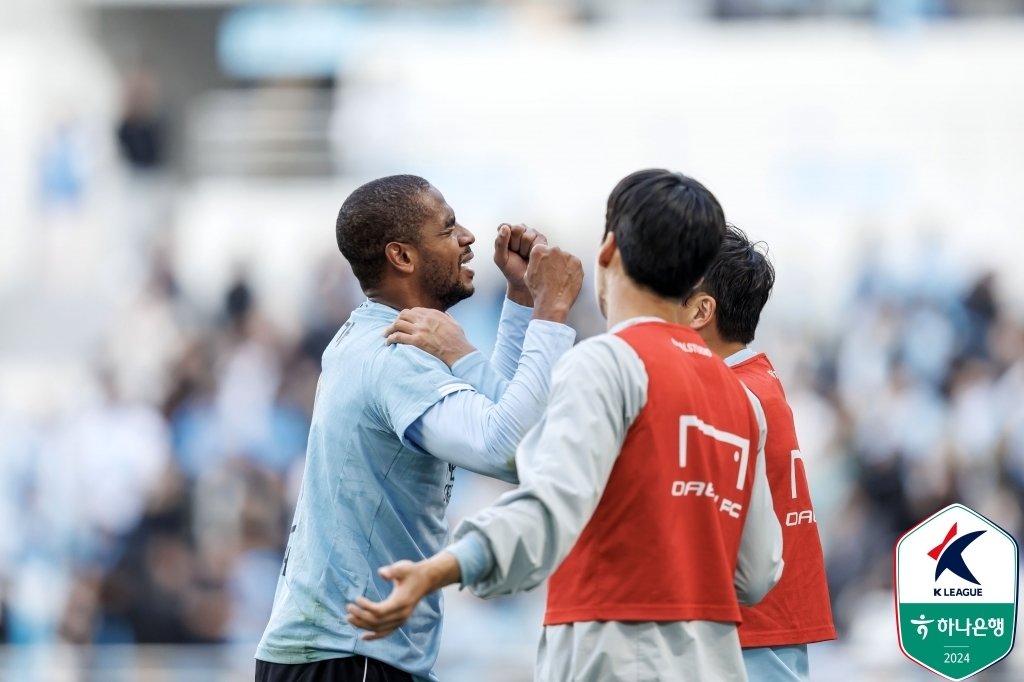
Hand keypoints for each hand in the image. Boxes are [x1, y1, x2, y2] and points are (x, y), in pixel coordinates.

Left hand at [346, 553, 460, 639]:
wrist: (426, 580)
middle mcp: (402, 615)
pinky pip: (386, 633)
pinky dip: (374, 636)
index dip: (366, 607)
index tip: (356, 599)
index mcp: (401, 602)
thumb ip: (392, 570)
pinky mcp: (400, 622)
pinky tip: (363, 637)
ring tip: (349, 619)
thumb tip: (382, 573)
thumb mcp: (403, 567)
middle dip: (360, 617)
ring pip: (379, 629)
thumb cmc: (412, 572)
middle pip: (377, 622)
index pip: (380, 611)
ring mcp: (401, 620)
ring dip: (363, 626)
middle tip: (348, 608)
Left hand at [384, 308, 475, 366]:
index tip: (404, 321)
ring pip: (397, 324)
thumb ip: (447, 317)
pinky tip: (388, 342)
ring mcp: (420, 329)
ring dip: (389, 329)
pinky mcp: (416, 341)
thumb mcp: (455, 323)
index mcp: (434, 313)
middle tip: (393, 326)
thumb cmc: (459, 340)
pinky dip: (390, 338)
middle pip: (403, 314)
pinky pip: (398, 336)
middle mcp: (425, 319)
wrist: (459, 352)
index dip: (407, 315)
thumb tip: (445, 314)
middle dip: (396, 319)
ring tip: (386, 334)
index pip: (415, 310)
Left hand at [493, 223, 546, 305]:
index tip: (507, 249)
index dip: (505, 239)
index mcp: (507, 231)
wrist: (525, 280)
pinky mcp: (541, 239)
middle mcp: (520, 229)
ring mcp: (531, 233)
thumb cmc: (511, 268)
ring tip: (524, 255)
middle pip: (517, 229)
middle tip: (516, 253)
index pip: (504, 226)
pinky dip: (533, 252)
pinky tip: (532, 255)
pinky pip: (537, 242)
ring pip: (527, 237)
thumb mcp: (500, 258)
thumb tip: (505, 227)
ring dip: (524, 250)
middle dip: (515, 244)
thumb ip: (499, 243)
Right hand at [524, 244, 583, 323]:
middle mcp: (553, 249)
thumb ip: (535, 263)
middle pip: (554, 252)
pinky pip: (574, 264)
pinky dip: (572, 270)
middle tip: (553, 275)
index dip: (543, 260)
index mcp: (539, 250)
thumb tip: (539, 261)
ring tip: (560, 279)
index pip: (542, 250)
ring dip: (564, 265)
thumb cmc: (540, 291)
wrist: (553, 302)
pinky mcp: (577, 262)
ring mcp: (566, 255)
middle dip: (554, 261)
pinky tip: (567, 280)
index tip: (545, 267)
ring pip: (565, 258)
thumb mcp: (528, 274)